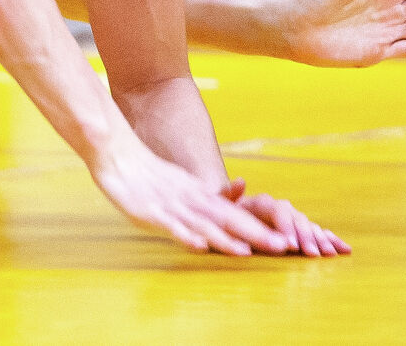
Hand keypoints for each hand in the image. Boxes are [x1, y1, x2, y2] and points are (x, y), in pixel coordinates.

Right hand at [89, 136, 291, 255]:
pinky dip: (185, 235)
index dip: (262, 227)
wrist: (117, 153)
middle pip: (228, 219)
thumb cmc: (150, 173)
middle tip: (284, 247)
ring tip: (247, 252)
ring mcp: (171, 206)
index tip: (289, 241)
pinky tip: (199, 246)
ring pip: (203, 224)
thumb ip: (207, 196)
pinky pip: (170, 225)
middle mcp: (191, 199)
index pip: (237, 213)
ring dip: (225, 239)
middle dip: (256, 234)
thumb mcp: (184, 184)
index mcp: (200, 195)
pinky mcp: (150, 212)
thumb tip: (238, 194)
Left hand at [223, 179, 349, 256]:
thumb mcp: (218, 204)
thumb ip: (227, 194)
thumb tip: (240, 180)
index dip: (285, 226)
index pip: (277, 211)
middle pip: (297, 219)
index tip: (289, 245)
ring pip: (309, 227)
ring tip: (330, 254)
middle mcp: (279, 209)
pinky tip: (344, 249)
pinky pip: (317, 233)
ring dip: (320, 240)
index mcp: (260, 203)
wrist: (228, 216)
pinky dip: (331, 240)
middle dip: (305, 237)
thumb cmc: (220, 214)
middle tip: (311, 254)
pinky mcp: (298, 231)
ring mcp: (291, 220)